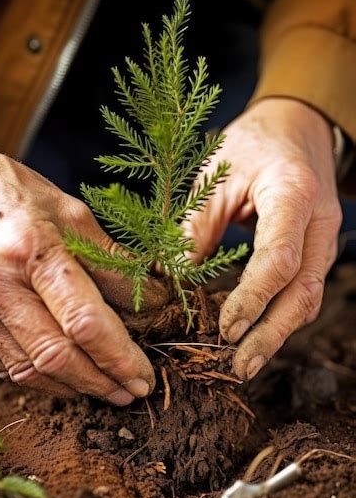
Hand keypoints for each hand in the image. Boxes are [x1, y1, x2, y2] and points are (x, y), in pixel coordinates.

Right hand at [0, 142, 167, 401]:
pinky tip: (67, 377)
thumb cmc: (14, 194)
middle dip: (102, 382)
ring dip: (75, 388)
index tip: (144, 375)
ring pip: (29, 371)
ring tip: (107, 389)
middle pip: (57, 356)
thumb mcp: (70, 212)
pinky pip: (5, 365)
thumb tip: (155, 299)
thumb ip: (112, 260)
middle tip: (132, 391)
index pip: (84, 321)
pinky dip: (42, 379)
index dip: (120, 357)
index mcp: (31, 249)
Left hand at [184, 98, 341, 379]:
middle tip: (238, 368)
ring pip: (307, 300)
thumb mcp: (215, 175)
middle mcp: (320, 223)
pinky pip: (303, 293)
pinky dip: (279, 318)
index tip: (224, 329)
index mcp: (293, 195)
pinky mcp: (317, 253)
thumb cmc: (251, 146)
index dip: (252, 299)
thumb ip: (195, 226)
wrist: (296, 129)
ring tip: (243, 363)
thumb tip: (172, 278)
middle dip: (270, 335)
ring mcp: (325, 241)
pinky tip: (255, 336)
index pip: (279, 259)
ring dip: (276, 335)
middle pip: (303, 293)